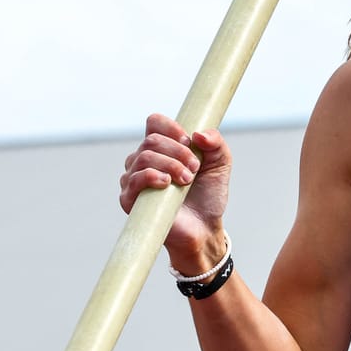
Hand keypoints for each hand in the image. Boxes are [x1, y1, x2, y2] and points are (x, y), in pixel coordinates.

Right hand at [118, 114, 231, 274]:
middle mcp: (143, 160)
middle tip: (195, 169)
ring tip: (187, 180)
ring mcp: (134, 178)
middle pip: (152, 140)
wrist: (204, 227)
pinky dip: (152, 176)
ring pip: (144, 156)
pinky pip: (134, 178)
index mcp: (162, 148)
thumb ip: (216, 143)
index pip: (155, 123)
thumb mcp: (220, 164)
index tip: (190, 142)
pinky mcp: (129, 198)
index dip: (172, 127)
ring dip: (171, 165)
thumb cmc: (208, 196)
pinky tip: (167, 183)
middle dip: (178, 152)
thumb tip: (198, 133)